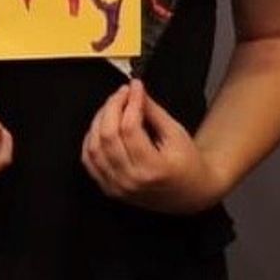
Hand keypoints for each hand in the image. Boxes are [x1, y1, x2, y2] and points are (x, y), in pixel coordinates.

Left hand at [81, 80, 222, 213]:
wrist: (190, 193)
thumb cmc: (187, 164)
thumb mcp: (176, 134)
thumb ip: (153, 111)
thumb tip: (135, 91)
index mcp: (154, 169)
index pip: (130, 128)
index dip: (130, 102)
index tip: (135, 87)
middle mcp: (132, 181)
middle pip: (108, 135)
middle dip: (112, 107)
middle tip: (122, 93)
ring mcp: (118, 187)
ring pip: (94, 146)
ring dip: (99, 120)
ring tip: (113, 106)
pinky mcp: (109, 189)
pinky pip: (89, 160)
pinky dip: (91, 139)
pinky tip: (102, 126)